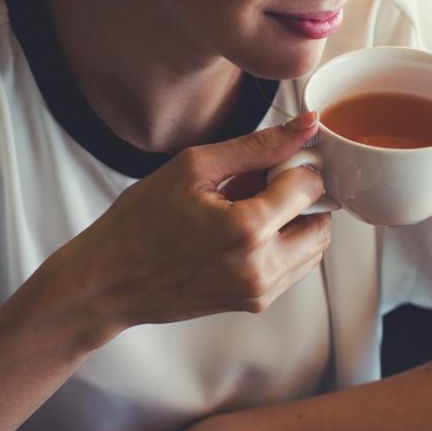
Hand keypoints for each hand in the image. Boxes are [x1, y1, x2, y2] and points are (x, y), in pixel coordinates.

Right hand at [63, 112, 330, 336]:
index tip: (270, 160)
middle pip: (322, 220)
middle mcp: (261, 267)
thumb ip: (258, 147)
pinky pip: (294, 268)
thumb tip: (307, 127)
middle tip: (260, 184)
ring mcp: (260, 291)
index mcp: (247, 229)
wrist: (109, 281)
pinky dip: (282, 245)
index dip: (296, 164)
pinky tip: (243, 232)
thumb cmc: (140, 222)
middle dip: (301, 196)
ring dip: (295, 222)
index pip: (311, 185)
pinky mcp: (255, 303)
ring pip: (313, 247)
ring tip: (248, 209)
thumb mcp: (194, 168)